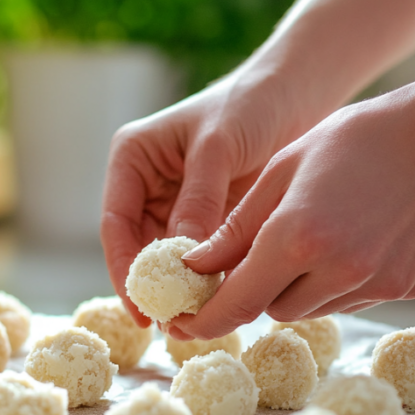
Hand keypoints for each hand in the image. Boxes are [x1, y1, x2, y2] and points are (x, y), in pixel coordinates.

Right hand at [101, 67, 311, 326]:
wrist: (298, 91)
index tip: (141, 307)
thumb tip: (182, 261)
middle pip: (138, 247)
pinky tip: (220, 300)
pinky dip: (208, 277)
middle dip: (154, 285)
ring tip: (198, 319)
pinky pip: (200, 255)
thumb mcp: (219, 148)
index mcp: (132, 159)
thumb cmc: (251, 103)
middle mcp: (146, 184)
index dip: (124, 269)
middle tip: (172, 324)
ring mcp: (176, 203)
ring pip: (169, 257)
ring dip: (182, 286)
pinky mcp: (207, 216)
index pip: (116, 224)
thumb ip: (198, 201)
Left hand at [172, 90, 414, 340]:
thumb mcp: (279, 172)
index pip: (235, 304)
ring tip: (314, 233)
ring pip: (310, 308)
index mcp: (296, 237)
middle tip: (260, 252)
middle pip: (271, 309)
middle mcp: (338, 269)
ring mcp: (378, 283)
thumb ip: (233, 230)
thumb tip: (191, 269)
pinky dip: (337, 282)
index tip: (179, 325)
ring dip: (296, 287)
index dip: (203, 321)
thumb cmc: (353, 140)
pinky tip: (351, 239)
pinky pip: (351, 300)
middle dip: (256, 289)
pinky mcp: (408, 288)